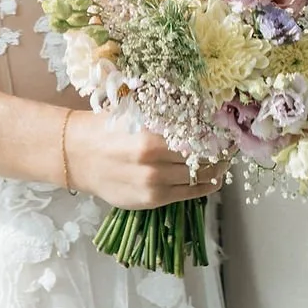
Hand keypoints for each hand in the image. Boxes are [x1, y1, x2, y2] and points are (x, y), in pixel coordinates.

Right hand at [64, 111, 225, 211]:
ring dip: (213, 171)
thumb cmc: (107, 127)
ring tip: (223, 162)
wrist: (79, 155)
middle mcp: (154, 166)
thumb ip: (164, 113)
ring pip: (195, 180)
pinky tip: (211, 179)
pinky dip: (201, 187)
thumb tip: (198, 106)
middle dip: (217, 154)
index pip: (196, 141)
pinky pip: (185, 196)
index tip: (227, 134)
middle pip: (199, 161)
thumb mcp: (134, 112)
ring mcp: (153, 187)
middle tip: (229, 147)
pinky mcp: (150, 201)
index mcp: (151, 139)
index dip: (215, 138)